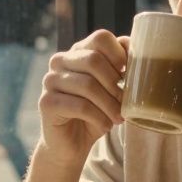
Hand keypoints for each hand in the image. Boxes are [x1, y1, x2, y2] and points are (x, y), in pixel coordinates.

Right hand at [37, 30, 127, 167]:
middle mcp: (60, 61)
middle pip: (94, 60)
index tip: (127, 75)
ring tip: (118, 118)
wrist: (72, 144)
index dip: (119, 54)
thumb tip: (134, 47)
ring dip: (109, 105)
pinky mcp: (46, 102)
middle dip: (115, 84)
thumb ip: (120, 66)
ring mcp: (50, 80)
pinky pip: (80, 106)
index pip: (101, 37)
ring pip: (88, 85)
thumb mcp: (112, 89)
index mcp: (78, 51)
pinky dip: (99, 118)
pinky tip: (105, 126)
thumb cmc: (96, 113)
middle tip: (125, 103)